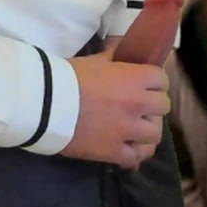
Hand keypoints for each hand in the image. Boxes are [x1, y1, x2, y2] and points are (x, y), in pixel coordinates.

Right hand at [60, 48, 169, 167]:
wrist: (43, 103)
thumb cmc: (67, 76)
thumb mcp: (95, 60)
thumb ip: (114, 57)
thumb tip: (122, 49)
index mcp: (134, 79)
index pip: (161, 79)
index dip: (154, 81)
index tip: (146, 84)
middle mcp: (137, 104)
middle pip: (163, 106)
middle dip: (153, 104)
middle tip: (141, 105)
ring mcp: (127, 130)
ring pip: (155, 134)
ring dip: (148, 129)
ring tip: (137, 128)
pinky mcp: (113, 151)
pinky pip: (136, 157)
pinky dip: (136, 153)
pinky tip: (130, 148)